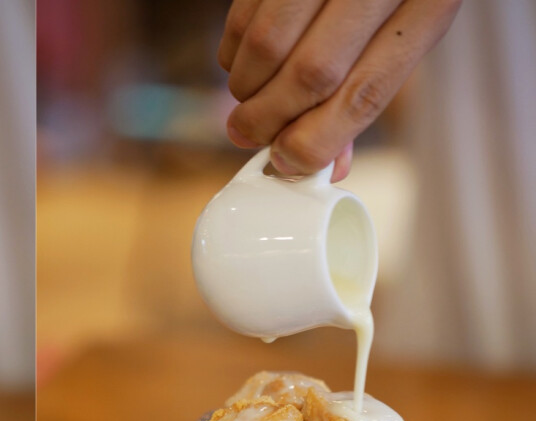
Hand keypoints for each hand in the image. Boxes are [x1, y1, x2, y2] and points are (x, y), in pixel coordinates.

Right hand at [217, 0, 459, 180]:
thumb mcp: (404, 28)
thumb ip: (363, 89)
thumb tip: (317, 159)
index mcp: (430, 6)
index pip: (366, 93)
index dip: (319, 140)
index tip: (289, 161)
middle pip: (311, 74)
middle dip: (270, 120)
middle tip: (250, 135)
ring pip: (266, 46)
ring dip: (246, 89)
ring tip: (249, 98)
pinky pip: (243, 16)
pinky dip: (234, 52)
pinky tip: (246, 59)